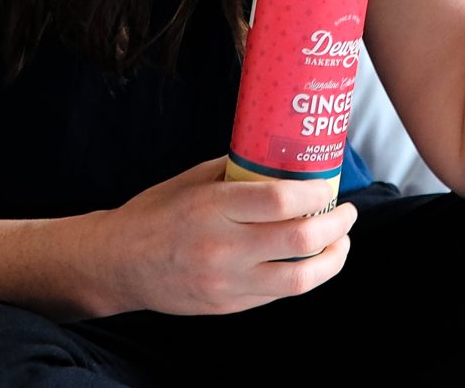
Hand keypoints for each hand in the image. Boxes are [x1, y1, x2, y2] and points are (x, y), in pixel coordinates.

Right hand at [95, 157, 356, 316]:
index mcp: (212, 208)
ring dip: (332, 260)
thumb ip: (237, 170)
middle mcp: (222, 248)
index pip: (278, 200)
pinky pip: (278, 293)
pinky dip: (302, 276)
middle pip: (299, 241)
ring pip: (298, 279)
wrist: (118, 264)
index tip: (330, 186)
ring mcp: (226, 282)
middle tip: (347, 214)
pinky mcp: (228, 305)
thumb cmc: (155, 214)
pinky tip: (308, 260)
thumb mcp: (192, 180)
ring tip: (341, 244)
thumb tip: (282, 158)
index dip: (315, 192)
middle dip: (337, 227)